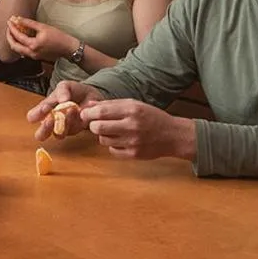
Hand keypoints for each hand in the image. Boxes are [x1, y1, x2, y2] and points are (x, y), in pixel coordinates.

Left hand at [6, 16, 77, 62]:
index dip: (12, 27)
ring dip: (14, 41)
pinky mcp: (36, 57)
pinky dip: (20, 44)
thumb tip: (18, 19)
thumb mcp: (43, 27)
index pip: (17, 36)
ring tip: (14, 32)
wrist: (68, 48)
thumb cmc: (59, 37)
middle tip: (9, 28)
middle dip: (9, 36)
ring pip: (18, 50)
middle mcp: (31, 53)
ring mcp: (33, 56)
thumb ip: (29, 23)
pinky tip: (22, 37)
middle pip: (13, 46)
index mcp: (33, 45)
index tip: (10, 21)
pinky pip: (24, 52)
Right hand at [27, 80, 104, 140]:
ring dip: (63, 123)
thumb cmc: (73, 91)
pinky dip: (75, 121)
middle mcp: (51, 121)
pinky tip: (79, 110)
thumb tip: (62, 100)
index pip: (32, 117)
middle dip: (45, 128)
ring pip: (58, 135)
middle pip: (40, 135)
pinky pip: (72, 130)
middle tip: (50, 119)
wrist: (90, 95)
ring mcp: (63, 127)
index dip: (36, 115)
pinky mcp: (75, 130)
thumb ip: (62, 90)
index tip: (45, 108)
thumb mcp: (65, 86)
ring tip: (70, 109)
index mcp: (44, 110)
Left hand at [81, 99, 196, 160]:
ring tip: (113, 131)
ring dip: (103, 135)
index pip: (101, 112)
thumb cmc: (151, 117)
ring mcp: (133, 142)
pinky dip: (113, 145)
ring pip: (103, 140)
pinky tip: (122, 140)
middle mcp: (132, 125)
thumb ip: (111, 104)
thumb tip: (89, 105)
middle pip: (97, 127)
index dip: (88, 113)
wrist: (172, 135)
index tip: (85, 114)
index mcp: (131, 110)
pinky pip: (112, 150)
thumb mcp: (133, 104)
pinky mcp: (134, 154)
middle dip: (93, 125)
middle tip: (96, 124)